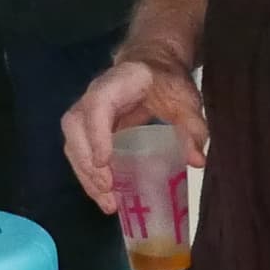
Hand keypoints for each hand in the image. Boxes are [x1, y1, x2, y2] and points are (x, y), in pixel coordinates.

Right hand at [63, 54, 206, 214]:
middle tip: (108, 191)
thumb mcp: (186, 101)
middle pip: (75, 126)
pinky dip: (90, 175)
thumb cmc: (168, 81)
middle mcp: (95, 95)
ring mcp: (88, 111)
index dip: (96, 133)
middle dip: (86, 162)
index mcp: (119, 82)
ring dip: (85, 175)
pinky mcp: (89, 127)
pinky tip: (106, 195)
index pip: (98, 103)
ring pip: (73, 142)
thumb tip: (196, 160)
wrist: (154, 66)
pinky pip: (80, 151)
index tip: (104, 161)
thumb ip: (192, 127)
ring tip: (108, 203)